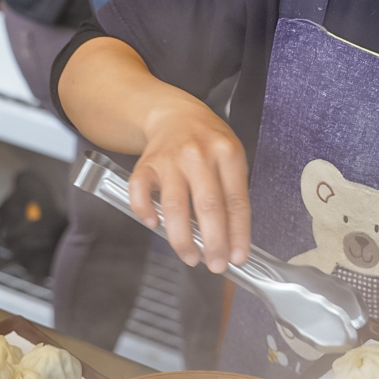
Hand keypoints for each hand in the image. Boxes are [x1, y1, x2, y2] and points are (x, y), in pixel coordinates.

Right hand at [128, 96, 250, 272]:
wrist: (174, 114)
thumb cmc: (207, 142)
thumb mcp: (230, 156)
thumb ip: (231, 192)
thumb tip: (232, 240)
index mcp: (227, 153)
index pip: (236, 201)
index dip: (238, 233)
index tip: (238, 257)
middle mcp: (199, 155)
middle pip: (208, 206)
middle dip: (213, 242)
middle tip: (215, 265)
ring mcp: (170, 159)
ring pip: (174, 205)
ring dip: (182, 237)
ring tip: (190, 256)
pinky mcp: (146, 163)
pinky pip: (140, 191)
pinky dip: (144, 211)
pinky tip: (153, 224)